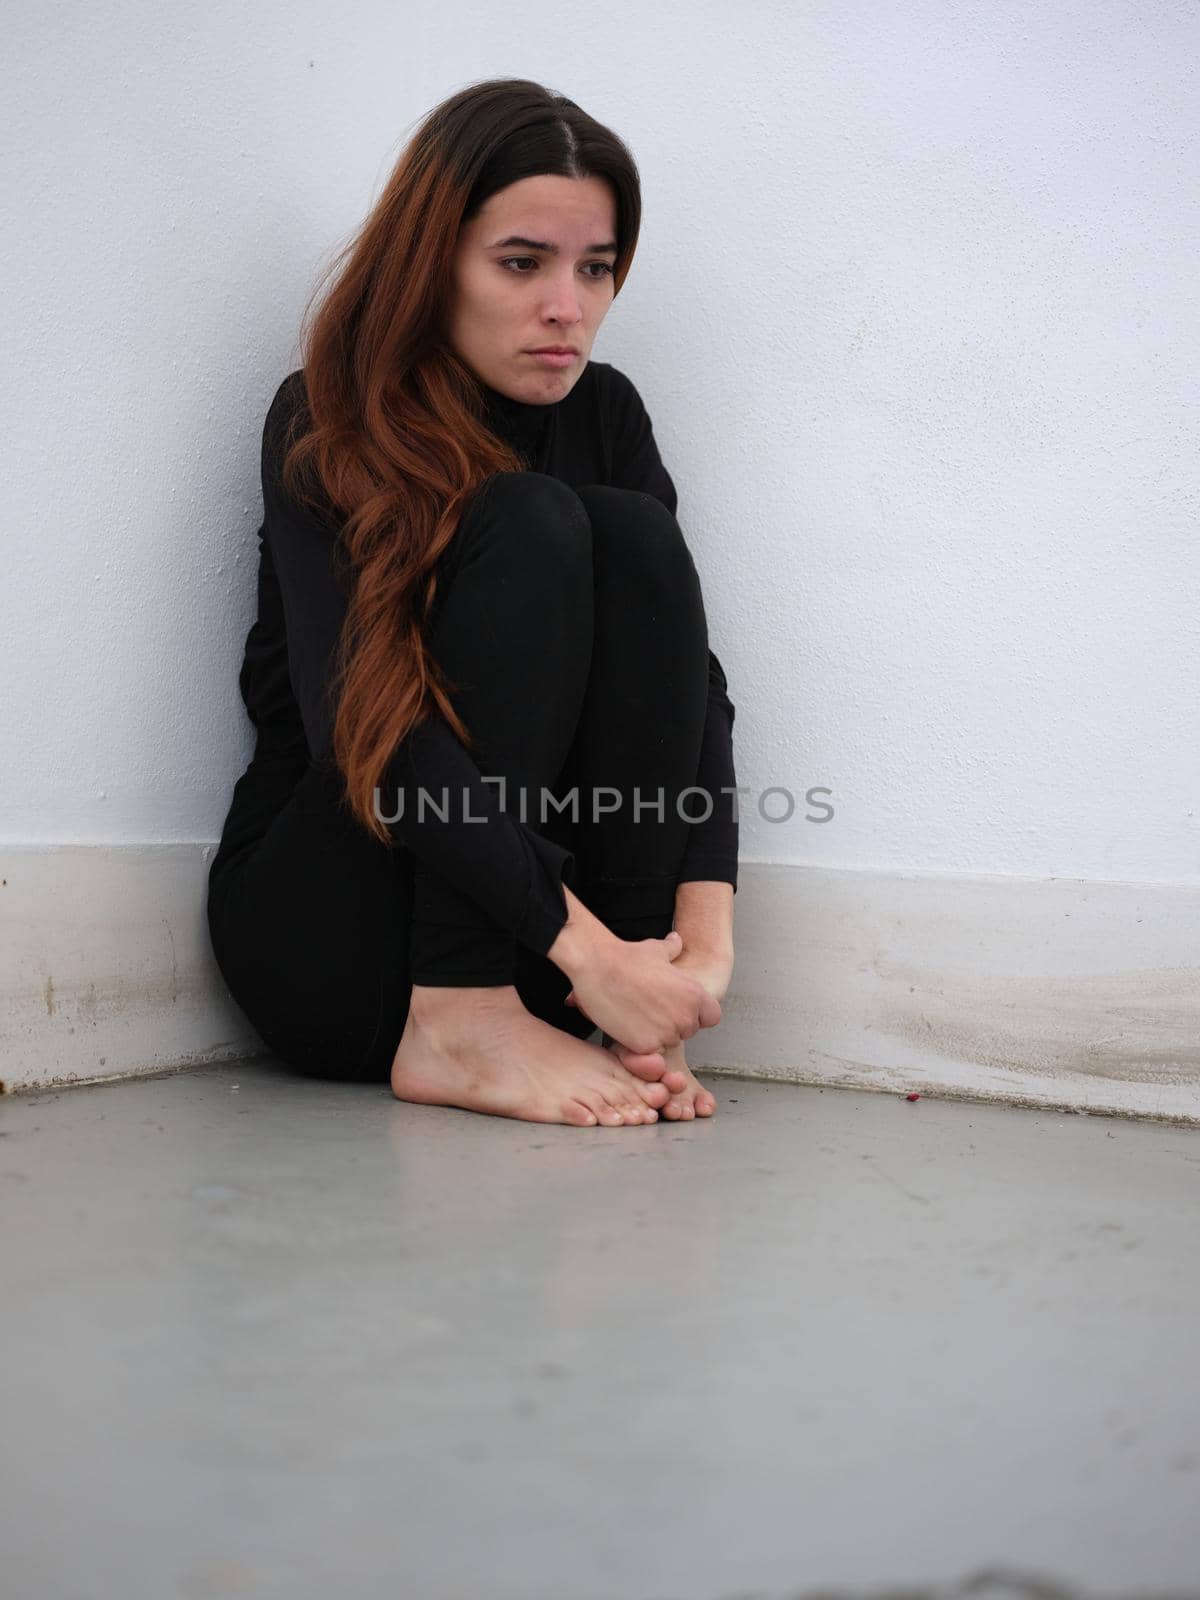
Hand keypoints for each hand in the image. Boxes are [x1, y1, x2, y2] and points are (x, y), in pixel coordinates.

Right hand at [562, 928, 721, 1056]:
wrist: (598, 967)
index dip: (696, 1013)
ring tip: (635, 1014)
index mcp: (695, 995)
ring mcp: (667, 1034)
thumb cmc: (626, 956)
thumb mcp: (656, 949)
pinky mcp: (646, 1046)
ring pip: (667, 1043)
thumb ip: (672, 949)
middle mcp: (686, 1017)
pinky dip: (639, 1044)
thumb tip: (676, 940)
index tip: (678, 1007)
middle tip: (650, 1009)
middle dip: (673, 1024)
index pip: (711, 1016)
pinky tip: (626, 1025)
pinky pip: (649, 1052)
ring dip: (655, 1035)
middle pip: (687, 1031)